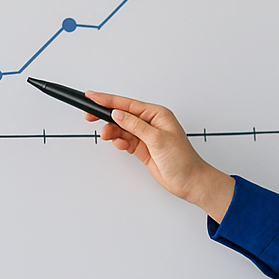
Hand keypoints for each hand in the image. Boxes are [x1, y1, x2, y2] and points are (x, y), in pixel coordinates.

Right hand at [85, 91, 234, 221]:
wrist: (189, 181)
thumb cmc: (183, 160)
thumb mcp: (158, 139)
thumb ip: (136, 126)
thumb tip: (118, 114)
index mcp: (158, 114)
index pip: (128, 104)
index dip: (108, 100)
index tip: (92, 96)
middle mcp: (151, 123)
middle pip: (122, 115)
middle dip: (105, 116)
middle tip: (89, 116)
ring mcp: (146, 135)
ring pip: (121, 129)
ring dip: (112, 132)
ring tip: (107, 136)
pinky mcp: (143, 147)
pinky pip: (125, 140)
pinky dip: (120, 142)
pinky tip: (120, 144)